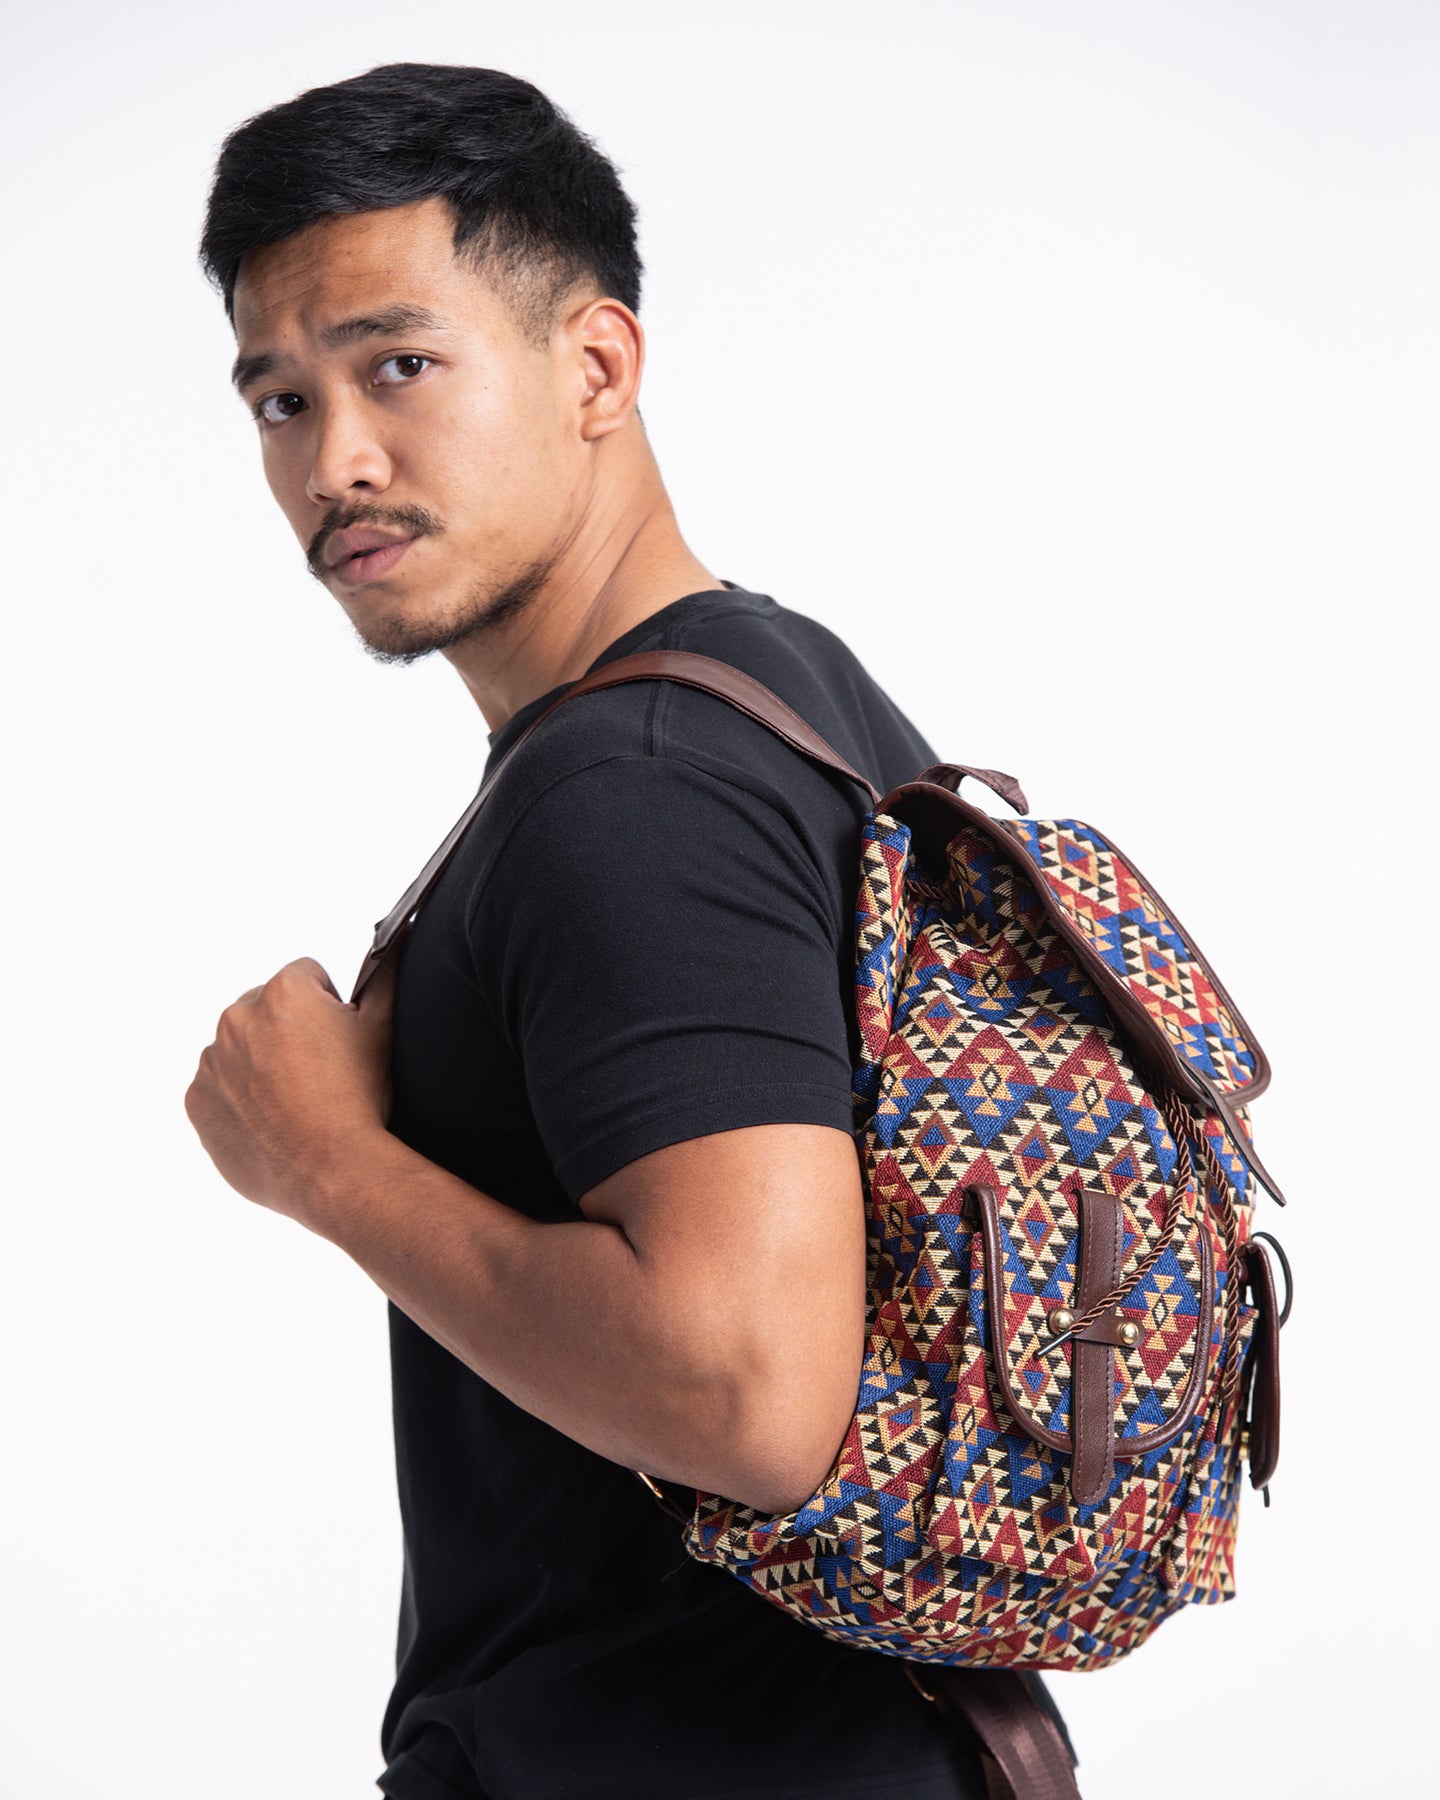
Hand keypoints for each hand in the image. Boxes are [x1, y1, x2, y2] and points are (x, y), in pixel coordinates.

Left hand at [184, 954, 396, 1227]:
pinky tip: (272, 1121)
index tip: (339, 1043)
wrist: (332, 1170)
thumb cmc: (360, 1098)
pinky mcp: (196, 1101)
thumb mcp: (382, 1029)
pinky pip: (217, 1088)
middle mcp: (236, 1018)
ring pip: (240, 1049)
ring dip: (261, 1065)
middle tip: (320, 1075)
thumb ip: (387, 973)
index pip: (307, 977)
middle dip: (288, 1032)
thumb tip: (401, 932)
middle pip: (267, 1009)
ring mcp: (211, 1062)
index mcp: (282, 992)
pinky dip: (239, 1099)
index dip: (330, 1008)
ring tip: (296, 1102)